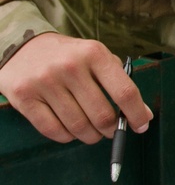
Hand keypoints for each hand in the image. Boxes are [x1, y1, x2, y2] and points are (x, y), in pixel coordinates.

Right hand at [0, 33, 151, 142]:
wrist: (21, 47)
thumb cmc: (68, 56)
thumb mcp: (95, 56)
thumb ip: (119, 81)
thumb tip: (144, 115)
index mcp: (93, 53)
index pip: (124, 91)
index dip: (136, 114)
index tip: (142, 125)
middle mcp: (69, 66)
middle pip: (101, 115)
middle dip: (111, 130)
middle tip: (110, 130)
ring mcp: (45, 82)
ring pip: (79, 127)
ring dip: (90, 136)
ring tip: (91, 131)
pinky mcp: (24, 97)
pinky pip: (54, 131)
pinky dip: (67, 137)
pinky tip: (70, 130)